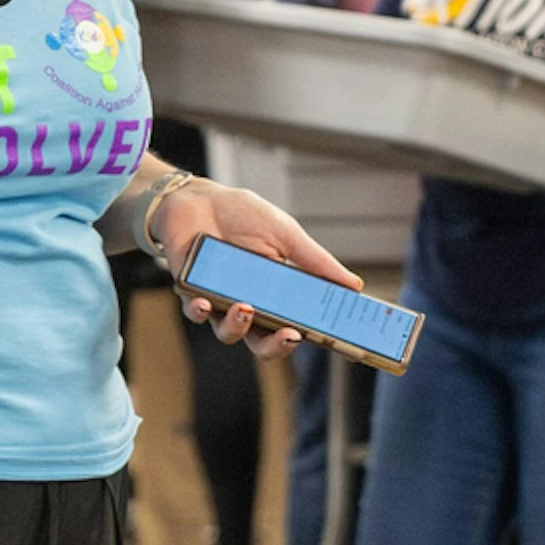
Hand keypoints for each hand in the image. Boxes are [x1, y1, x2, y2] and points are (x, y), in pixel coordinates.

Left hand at [156, 180, 361, 360]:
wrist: (199, 197)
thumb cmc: (243, 215)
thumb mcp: (285, 234)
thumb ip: (315, 261)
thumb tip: (354, 285)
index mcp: (276, 294)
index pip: (299, 324)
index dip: (318, 338)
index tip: (340, 345)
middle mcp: (249, 304)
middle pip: (265, 342)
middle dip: (278, 346)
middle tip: (289, 335)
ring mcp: (219, 302)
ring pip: (229, 333)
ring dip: (238, 327)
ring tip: (245, 309)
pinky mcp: (190, 293)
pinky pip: (195, 313)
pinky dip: (200, 311)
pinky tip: (205, 302)